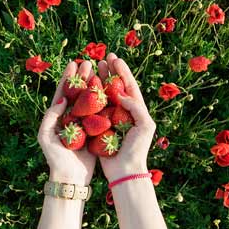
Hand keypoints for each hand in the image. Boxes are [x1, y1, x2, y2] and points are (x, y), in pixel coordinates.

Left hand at [38, 59, 96, 186]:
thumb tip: (62, 98)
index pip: (64, 92)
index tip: (73, 63)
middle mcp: (72, 117)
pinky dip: (104, 101)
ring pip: (90, 100)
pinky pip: (101, 114)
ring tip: (100, 71)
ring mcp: (85, 124)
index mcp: (58, 116)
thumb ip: (51, 116)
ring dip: (94, 85)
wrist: (70, 178)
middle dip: (82, 77)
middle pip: (78, 92)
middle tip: (89, 62)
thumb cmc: (55, 158)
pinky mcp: (96, 132)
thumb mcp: (46, 135)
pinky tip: (111, 91)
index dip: (68, 78)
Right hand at [95, 54, 155, 180]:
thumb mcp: (145, 126)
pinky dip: (88, 95)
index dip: (122, 71)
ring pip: (103, 94)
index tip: (115, 58)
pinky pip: (92, 107)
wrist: (124, 171)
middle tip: (103, 58)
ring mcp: (110, 118)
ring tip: (93, 67)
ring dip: (99, 80)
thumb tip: (122, 94)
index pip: (129, 86)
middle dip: (110, 71)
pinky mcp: (98, 126)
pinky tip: (83, 86)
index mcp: (136, 110)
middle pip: (115, 87)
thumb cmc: (136, 150)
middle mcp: (123, 112)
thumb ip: (137, 107)